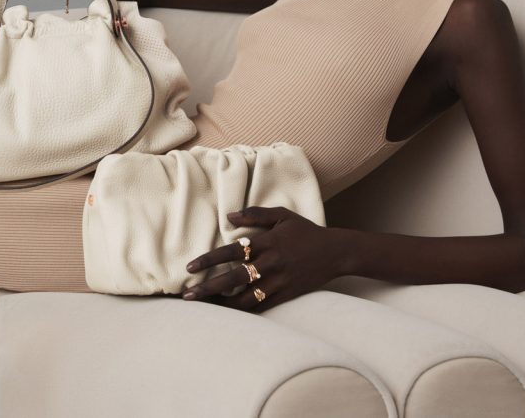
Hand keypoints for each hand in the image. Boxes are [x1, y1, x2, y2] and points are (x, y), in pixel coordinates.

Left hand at [180, 206, 344, 312]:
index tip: (190, 267)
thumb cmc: (306, 231)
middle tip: (187, 295)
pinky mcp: (286, 294)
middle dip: (208, 288)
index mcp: (267, 242)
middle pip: (233, 279)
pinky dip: (243, 309)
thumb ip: (255, 214)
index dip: (208, 260)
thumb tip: (229, 215)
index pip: (231, 252)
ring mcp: (278, 282)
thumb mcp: (283, 215)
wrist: (336, 252)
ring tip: (203, 306)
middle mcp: (270, 263)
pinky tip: (227, 311)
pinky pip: (261, 306)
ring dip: (222, 304)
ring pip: (245, 298)